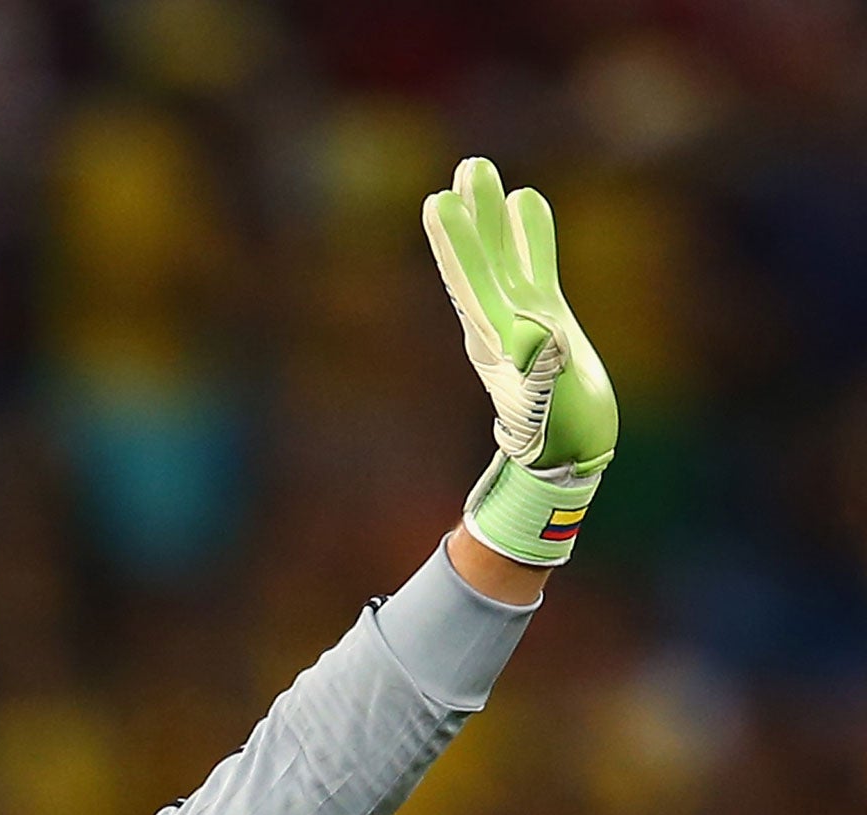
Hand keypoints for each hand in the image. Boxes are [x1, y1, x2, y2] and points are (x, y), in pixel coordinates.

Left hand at [424, 158, 616, 564]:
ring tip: (478, 169)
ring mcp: (520, 316)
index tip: (439, 204)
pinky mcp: (544, 317)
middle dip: (468, 217)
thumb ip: (539, 370)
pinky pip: (534, 265)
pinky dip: (530, 235)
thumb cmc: (560, 434)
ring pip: (501, 255)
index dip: (455, 245)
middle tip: (465, 168)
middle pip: (478, 259)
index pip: (469, 282)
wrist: (569, 454)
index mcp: (495, 339)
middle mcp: (499, 322)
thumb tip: (532, 337)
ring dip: (489, 215)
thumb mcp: (551, 403)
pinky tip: (526, 199)